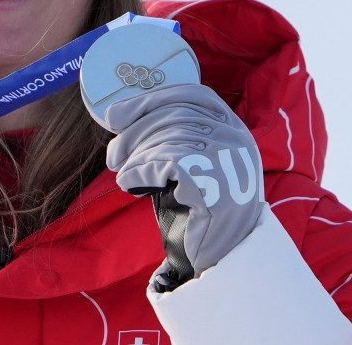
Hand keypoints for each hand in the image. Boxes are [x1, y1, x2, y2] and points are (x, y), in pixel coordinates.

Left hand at [103, 83, 263, 288]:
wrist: (220, 256)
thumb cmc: (198, 207)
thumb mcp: (194, 162)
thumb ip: (172, 135)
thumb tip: (116, 114)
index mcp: (235, 129)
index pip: (195, 95)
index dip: (152, 100)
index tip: (117, 115)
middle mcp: (238, 140)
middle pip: (175, 116)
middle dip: (135, 132)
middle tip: (113, 153)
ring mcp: (231, 161)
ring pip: (168, 139)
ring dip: (136, 155)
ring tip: (123, 171)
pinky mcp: (215, 185)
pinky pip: (166, 163)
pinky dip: (139, 170)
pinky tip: (130, 183)